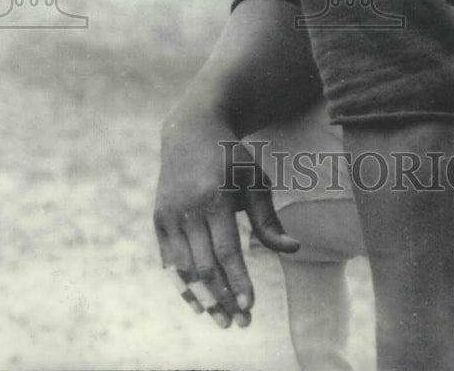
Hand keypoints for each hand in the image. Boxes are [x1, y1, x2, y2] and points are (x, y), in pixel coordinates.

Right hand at [153, 107, 298, 327]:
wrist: (190, 131)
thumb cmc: (231, 158)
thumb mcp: (254, 180)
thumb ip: (268, 218)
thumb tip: (294, 248)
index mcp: (215, 197)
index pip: (226, 250)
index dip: (237, 280)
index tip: (249, 306)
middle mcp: (188, 209)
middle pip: (204, 266)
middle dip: (223, 298)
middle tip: (241, 323)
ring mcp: (169, 215)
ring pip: (185, 269)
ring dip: (204, 298)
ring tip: (223, 321)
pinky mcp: (159, 219)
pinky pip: (170, 262)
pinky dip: (183, 286)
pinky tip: (199, 305)